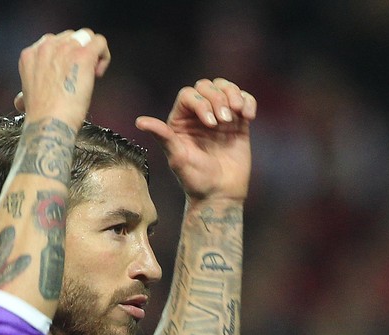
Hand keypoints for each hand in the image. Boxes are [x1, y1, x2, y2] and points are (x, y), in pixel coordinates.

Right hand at [15, 28, 110, 126]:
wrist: (48, 124)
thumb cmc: (41, 116)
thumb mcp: (26, 99)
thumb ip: (25, 92)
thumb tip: (21, 100)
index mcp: (30, 55)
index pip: (53, 42)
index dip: (63, 57)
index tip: (66, 75)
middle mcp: (46, 47)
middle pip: (70, 37)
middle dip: (77, 53)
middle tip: (79, 76)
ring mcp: (65, 49)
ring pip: (86, 36)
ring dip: (91, 53)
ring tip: (91, 74)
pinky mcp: (83, 55)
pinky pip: (99, 42)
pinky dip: (103, 55)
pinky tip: (98, 73)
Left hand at [136, 77, 254, 200]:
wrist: (220, 195)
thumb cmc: (195, 180)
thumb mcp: (178, 158)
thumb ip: (162, 137)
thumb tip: (139, 122)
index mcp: (180, 122)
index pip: (188, 95)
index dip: (201, 102)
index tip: (211, 124)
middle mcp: (198, 115)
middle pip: (207, 86)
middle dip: (218, 98)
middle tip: (224, 121)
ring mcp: (220, 117)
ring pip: (225, 87)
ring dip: (233, 94)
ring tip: (238, 114)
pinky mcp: (239, 122)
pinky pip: (244, 99)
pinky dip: (248, 101)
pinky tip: (249, 117)